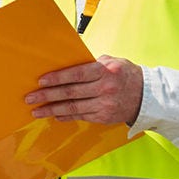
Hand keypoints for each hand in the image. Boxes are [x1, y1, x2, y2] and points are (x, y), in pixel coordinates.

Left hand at [26, 55, 143, 124]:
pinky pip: (81, 117)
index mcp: (105, 71)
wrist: (147, 96)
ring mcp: (104, 105)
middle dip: (47, 96)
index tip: (40, 81)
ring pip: (73, 108)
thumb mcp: (112, 62)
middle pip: (70, 93)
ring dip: (52, 110)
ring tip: (36, 111)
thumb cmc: (126, 75)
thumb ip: (91, 63)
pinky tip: (54, 115)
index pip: (76, 74)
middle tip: (30, 98)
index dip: (57, 78)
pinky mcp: (104, 117)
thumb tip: (67, 63)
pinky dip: (66, 116)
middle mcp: (105, 89)